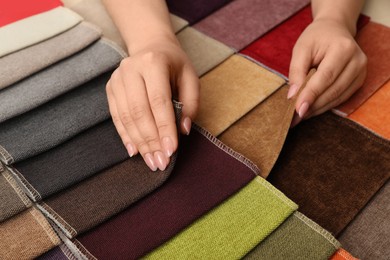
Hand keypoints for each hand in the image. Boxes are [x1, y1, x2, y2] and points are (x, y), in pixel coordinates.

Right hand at [106, 36, 199, 170]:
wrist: (151, 47)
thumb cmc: (175, 65)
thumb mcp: (190, 78)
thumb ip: (190, 104)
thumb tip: (182, 131)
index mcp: (153, 63)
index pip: (158, 101)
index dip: (164, 127)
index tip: (171, 150)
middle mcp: (130, 69)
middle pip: (139, 111)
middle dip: (151, 141)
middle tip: (161, 162)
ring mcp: (117, 79)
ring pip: (126, 117)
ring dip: (139, 143)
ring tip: (151, 161)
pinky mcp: (110, 89)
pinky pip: (116, 117)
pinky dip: (126, 136)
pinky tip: (135, 151)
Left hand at [288, 18, 366, 124]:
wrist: (334, 30)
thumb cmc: (316, 38)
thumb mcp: (301, 49)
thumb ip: (296, 71)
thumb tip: (293, 95)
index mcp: (343, 48)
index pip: (325, 77)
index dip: (311, 95)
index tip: (297, 110)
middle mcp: (357, 61)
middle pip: (333, 90)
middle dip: (313, 105)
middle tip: (295, 117)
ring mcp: (361, 72)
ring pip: (338, 97)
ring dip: (318, 109)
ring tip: (300, 116)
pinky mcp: (359, 81)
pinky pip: (341, 98)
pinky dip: (325, 106)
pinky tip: (311, 110)